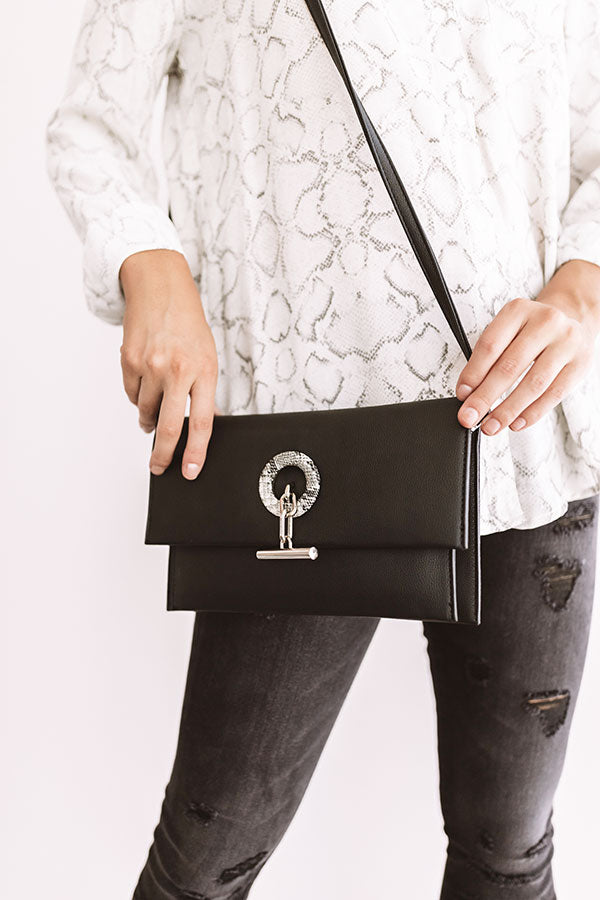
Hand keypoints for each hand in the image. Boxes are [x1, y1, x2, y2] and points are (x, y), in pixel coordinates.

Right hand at [119, 249, 218, 478]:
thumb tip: (205, 423)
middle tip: (159, 467)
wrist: (159, 287)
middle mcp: (177, 369)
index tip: (191, 472)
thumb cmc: (188, 323)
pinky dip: (137, 396)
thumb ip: (205, 390)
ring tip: (155, 409)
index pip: (202, 422)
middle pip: (169, 426)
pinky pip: (131, 394)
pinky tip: (145, 383)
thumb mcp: (208, 355)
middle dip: (164, 454)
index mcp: (204, 370)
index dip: (196, 452)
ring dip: (149, 418)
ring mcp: (151, 366)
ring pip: (145, 411)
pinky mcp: (129, 361)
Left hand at [455, 260, 599, 435]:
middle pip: (509, 367)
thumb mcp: (508, 332)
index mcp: (518, 311)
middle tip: (470, 417)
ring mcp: (566, 342)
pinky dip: (532, 413)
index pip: (490, 346)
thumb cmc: (531, 332)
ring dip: (508, 410)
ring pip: (533, 384)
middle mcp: (545, 322)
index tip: (462, 395)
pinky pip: (554, 394)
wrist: (570, 322)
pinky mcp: (580, 363)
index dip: (473, 373)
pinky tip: (516, 422)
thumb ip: (488, 359)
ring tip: (492, 425)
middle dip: (485, 397)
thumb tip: (469, 394)